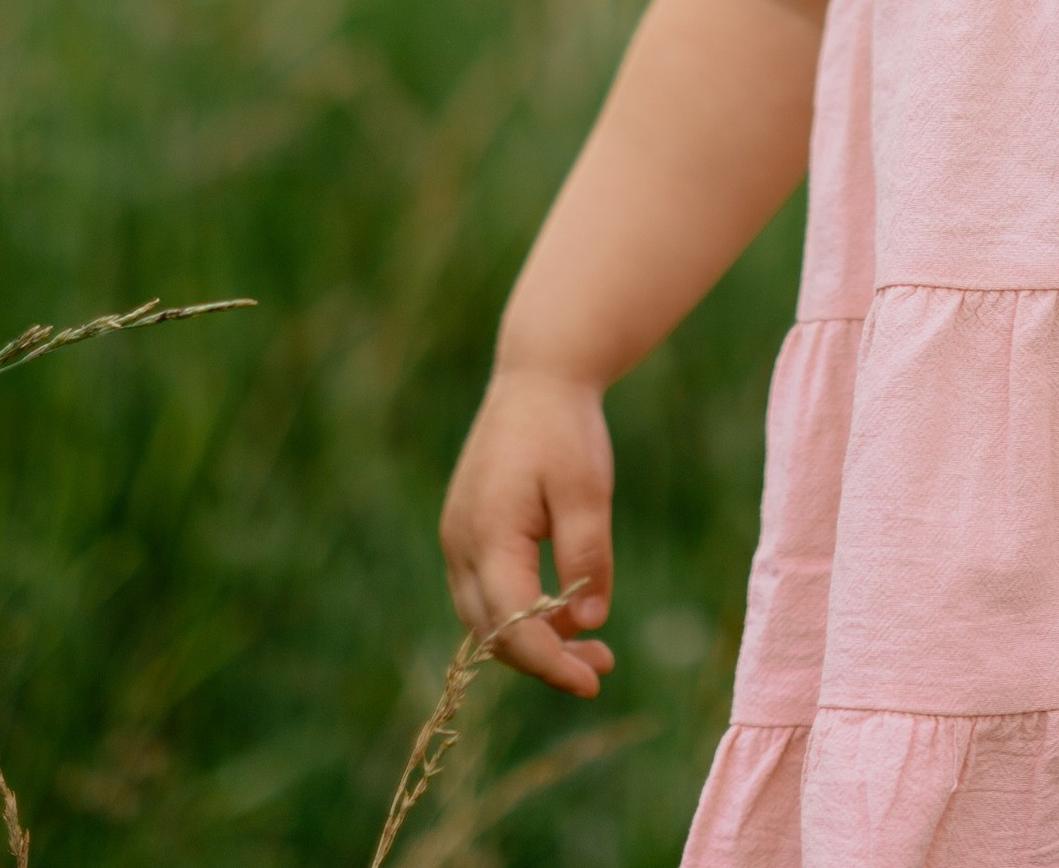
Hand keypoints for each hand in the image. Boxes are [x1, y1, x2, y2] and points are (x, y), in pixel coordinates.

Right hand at [439, 367, 618, 695]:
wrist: (538, 376)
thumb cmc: (564, 430)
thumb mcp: (587, 489)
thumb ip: (587, 555)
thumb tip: (589, 622)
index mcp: (487, 534)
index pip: (512, 626)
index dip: (551, 663)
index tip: (592, 682)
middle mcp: (460, 543)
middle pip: (492, 632)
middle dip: (545, 660)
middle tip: (601, 666)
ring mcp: (457, 538)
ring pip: (485, 618)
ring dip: (532, 641)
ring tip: (591, 649)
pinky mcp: (466, 532)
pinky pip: (485, 593)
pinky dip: (519, 614)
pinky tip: (562, 611)